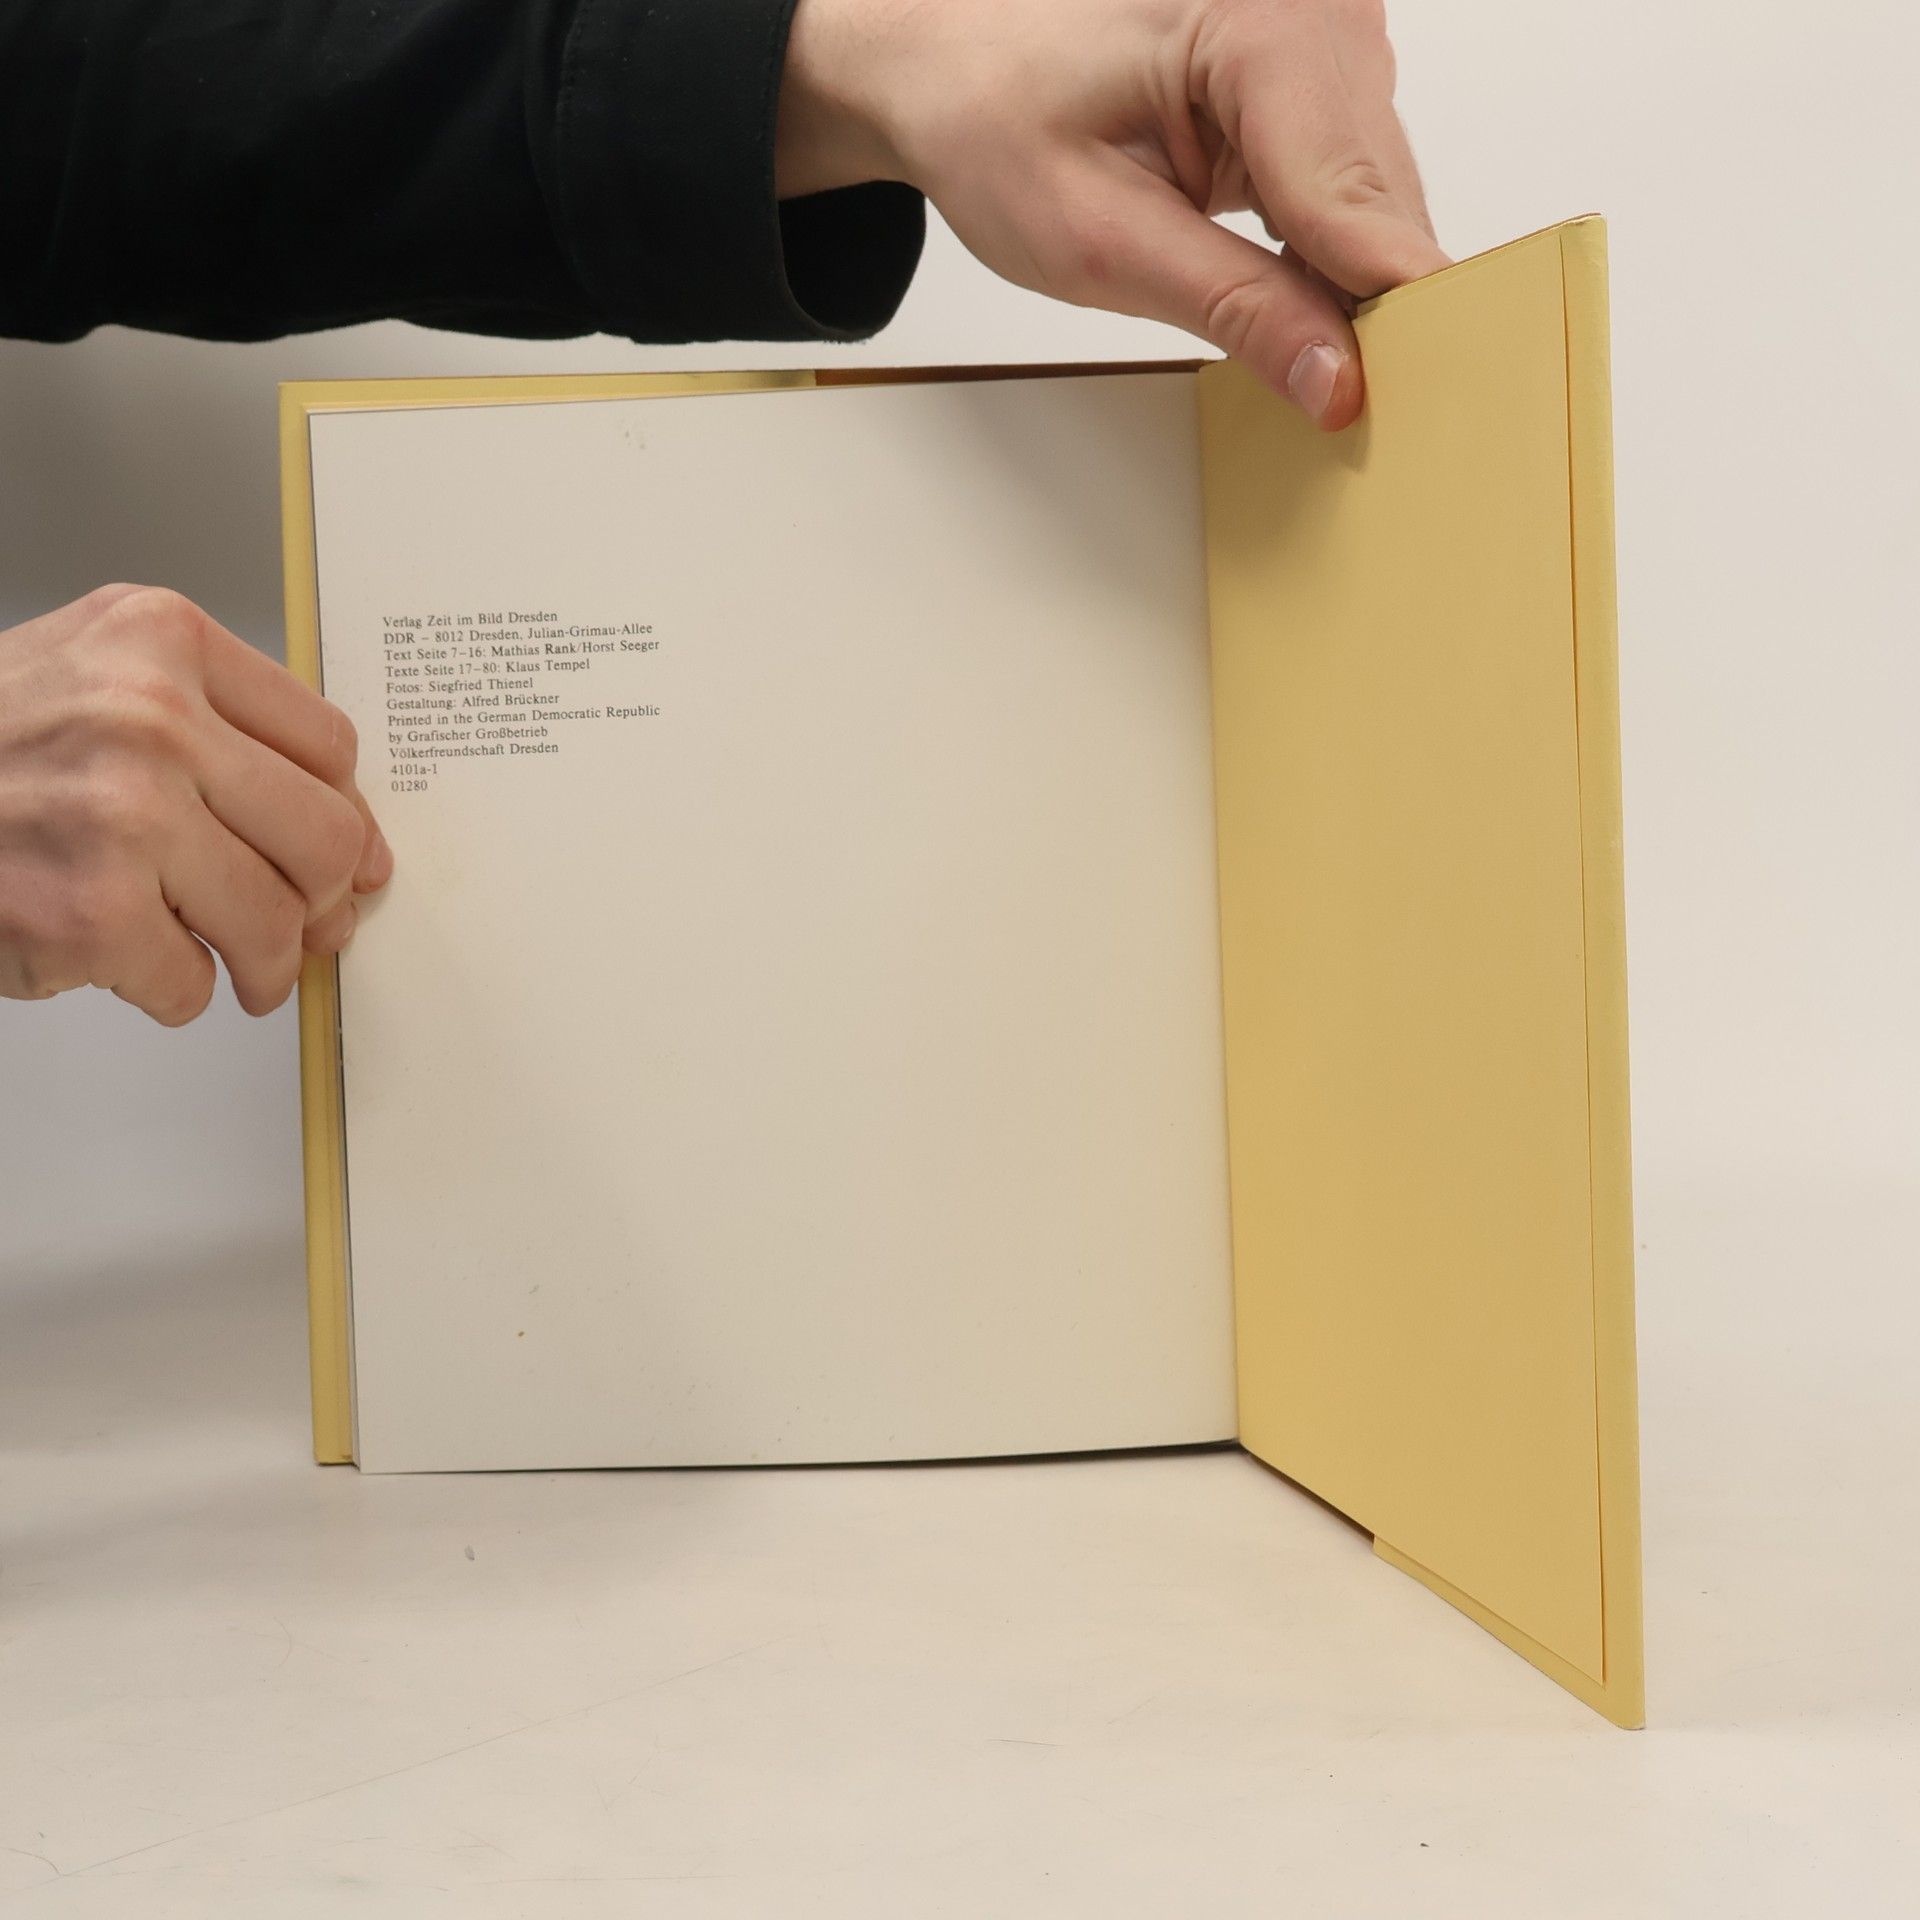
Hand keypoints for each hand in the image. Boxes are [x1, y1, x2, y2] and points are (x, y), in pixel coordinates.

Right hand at [0, 585, 391, 1024]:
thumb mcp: (94, 676)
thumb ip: (213, 728)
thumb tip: (341, 830)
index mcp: (162, 640)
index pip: (328, 743)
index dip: (346, 818)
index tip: (345, 858)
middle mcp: (150, 717)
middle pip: (325, 837)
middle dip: (320, 903)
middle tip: (297, 929)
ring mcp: (120, 815)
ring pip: (276, 922)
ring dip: (261, 964)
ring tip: (230, 965)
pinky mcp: (88, 912)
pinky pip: (192, 983)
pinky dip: (172, 993)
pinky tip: (130, 963)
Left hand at [779, 0, 1447, 428]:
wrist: (958, 67)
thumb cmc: (996, 121)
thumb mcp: (1099, 242)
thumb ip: (1232, 309)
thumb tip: (1336, 382)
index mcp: (1261, 26)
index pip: (1356, 202)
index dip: (1390, 316)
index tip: (1419, 406)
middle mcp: (1322, 17)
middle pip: (1386, 210)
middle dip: (1376, 315)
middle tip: (1354, 412)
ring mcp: (1333, 43)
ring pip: (1384, 210)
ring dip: (1355, 293)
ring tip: (1319, 364)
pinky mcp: (1327, 83)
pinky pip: (1360, 196)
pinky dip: (1335, 263)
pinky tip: (1300, 308)